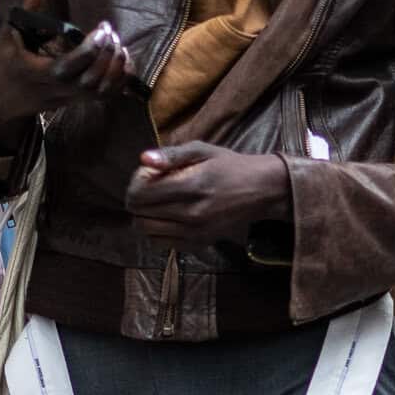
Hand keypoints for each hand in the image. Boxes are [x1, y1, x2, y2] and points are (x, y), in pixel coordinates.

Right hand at [0, 0, 132, 149]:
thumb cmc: (5, 60)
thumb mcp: (14, 25)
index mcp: (37, 72)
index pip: (68, 67)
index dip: (91, 49)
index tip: (102, 27)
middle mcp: (55, 88)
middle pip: (89, 81)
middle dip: (106, 55)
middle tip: (110, 32)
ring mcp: (68, 99)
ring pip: (100, 92)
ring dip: (115, 68)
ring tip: (117, 44)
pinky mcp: (77, 102)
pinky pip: (105, 96)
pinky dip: (119, 79)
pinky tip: (121, 58)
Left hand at [125, 141, 291, 242]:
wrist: (260, 190)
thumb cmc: (228, 166)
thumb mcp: (202, 150)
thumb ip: (171, 155)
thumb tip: (143, 159)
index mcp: (192, 185)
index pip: (142, 194)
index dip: (134, 185)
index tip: (142, 178)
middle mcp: (192, 213)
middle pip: (141, 214)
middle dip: (136, 201)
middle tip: (146, 190)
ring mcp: (196, 232)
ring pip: (147, 231)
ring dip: (143, 217)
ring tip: (154, 204)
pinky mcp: (199, 243)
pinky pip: (162, 243)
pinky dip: (156, 232)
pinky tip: (165, 218)